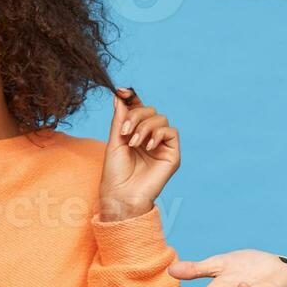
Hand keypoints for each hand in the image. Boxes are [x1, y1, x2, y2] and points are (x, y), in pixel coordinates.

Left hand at [98, 87, 178, 220]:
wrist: (121, 195)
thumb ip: (120, 118)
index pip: (138, 108)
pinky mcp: (172, 154)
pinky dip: (158, 134)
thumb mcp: (115, 141)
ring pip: (161, 119)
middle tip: (125, 131)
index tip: (121, 91)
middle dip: (137, 115)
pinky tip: (147, 147)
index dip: (132, 97)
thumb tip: (120, 95)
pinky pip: (172, 132)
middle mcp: (150, 136)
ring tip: (134, 143)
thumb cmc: (115, 173)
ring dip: (145, 127)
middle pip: (150, 110)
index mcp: (135, 132)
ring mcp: (162, 145)